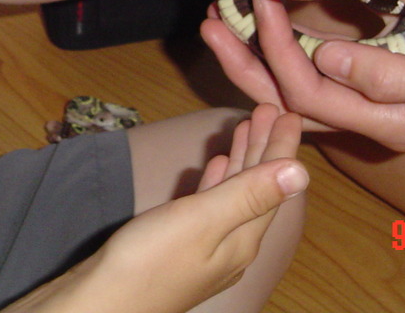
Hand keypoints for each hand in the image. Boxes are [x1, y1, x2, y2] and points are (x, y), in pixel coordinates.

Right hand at [9, 106, 306, 312]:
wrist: (101, 302)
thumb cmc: (148, 260)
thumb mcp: (202, 221)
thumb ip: (249, 195)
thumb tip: (302, 173)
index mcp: (243, 239)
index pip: (273, 186)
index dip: (281, 147)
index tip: (290, 113)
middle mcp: (232, 246)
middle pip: (256, 188)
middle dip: (263, 147)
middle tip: (269, 110)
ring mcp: (207, 249)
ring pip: (234, 193)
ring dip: (242, 158)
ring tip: (246, 127)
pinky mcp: (181, 247)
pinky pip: (211, 203)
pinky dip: (217, 180)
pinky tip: (216, 165)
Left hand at [204, 0, 404, 151]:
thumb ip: (391, 77)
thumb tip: (326, 61)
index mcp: (384, 122)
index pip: (307, 94)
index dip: (276, 52)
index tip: (261, 0)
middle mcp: (366, 114)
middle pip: (284, 99)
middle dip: (243, 61)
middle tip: (209, 18)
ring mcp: (366, 97)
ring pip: (292, 86)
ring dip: (253, 54)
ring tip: (219, 18)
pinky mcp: (371, 77)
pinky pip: (313, 70)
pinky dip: (282, 47)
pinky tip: (263, 19)